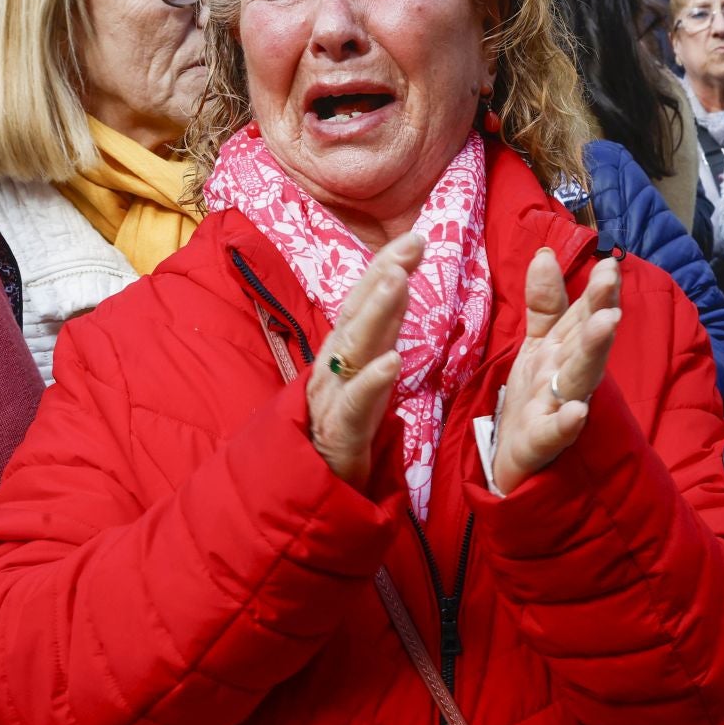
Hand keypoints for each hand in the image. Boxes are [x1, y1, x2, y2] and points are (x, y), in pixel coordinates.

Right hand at [307, 232, 421, 484]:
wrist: (308, 485)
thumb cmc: (342, 425)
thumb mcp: (366, 370)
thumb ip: (381, 330)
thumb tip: (399, 282)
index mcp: (344, 351)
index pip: (363, 301)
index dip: (385, 267)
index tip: (415, 238)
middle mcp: (335, 366)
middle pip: (357, 314)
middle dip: (383, 275)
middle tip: (410, 244)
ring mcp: (333, 396)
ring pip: (354, 349)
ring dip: (376, 313)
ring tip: (400, 281)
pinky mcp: (339, 431)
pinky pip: (356, 403)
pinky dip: (373, 380)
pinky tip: (393, 361)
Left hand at [490, 248, 620, 494]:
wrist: (514, 458)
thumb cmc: (536, 395)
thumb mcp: (540, 342)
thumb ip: (546, 302)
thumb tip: (547, 253)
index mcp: (566, 351)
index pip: (584, 317)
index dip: (598, 292)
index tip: (609, 265)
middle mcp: (567, 377)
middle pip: (586, 344)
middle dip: (600, 314)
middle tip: (611, 284)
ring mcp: (555, 410)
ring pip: (577, 380)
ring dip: (592, 352)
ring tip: (607, 326)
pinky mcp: (538, 443)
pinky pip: (551, 433)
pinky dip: (565, 424)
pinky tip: (577, 412)